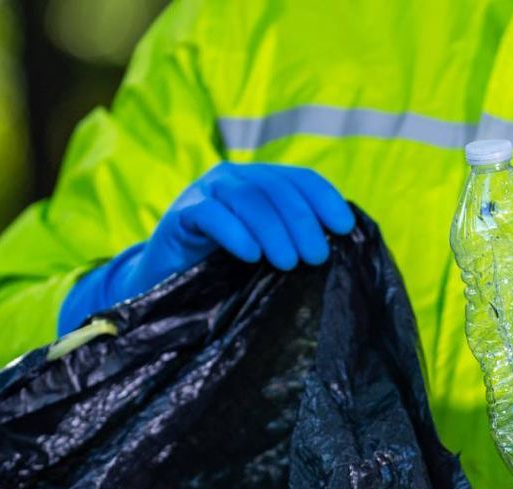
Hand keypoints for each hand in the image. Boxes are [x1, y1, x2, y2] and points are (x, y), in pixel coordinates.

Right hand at [59, 163, 354, 332]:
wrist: (168, 284)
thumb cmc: (225, 270)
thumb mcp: (267, 253)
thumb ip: (295, 242)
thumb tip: (340, 248)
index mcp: (261, 183)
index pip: (300, 179)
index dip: (325, 199)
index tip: (344, 227)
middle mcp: (235, 179)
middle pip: (276, 188)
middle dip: (302, 221)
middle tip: (316, 256)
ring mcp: (206, 192)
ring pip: (246, 198)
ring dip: (274, 230)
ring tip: (289, 262)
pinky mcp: (181, 214)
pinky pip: (211, 214)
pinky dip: (234, 232)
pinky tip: (251, 255)